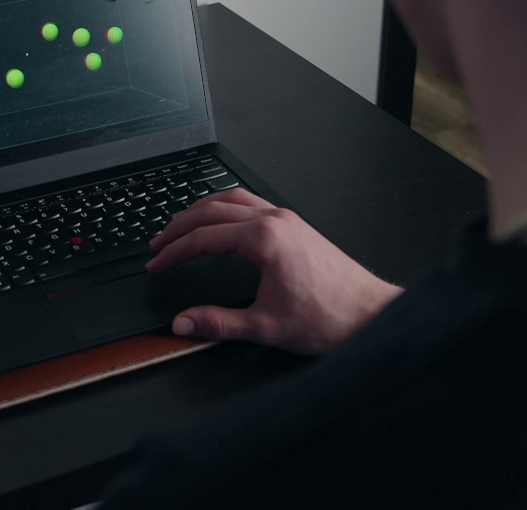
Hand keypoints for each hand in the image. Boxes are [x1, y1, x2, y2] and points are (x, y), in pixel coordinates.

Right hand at [146, 188, 402, 354]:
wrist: (370, 314)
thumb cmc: (330, 317)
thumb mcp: (265, 326)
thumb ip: (218, 323)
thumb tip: (184, 323)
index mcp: (264, 238)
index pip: (203, 237)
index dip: (173, 252)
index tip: (156, 264)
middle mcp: (275, 220)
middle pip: (212, 210)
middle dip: (179, 227)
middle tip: (158, 245)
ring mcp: (287, 219)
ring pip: (231, 200)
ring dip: (200, 211)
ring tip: (180, 228)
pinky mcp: (295, 225)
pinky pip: (251, 204)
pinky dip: (225, 209)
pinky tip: (221, 222)